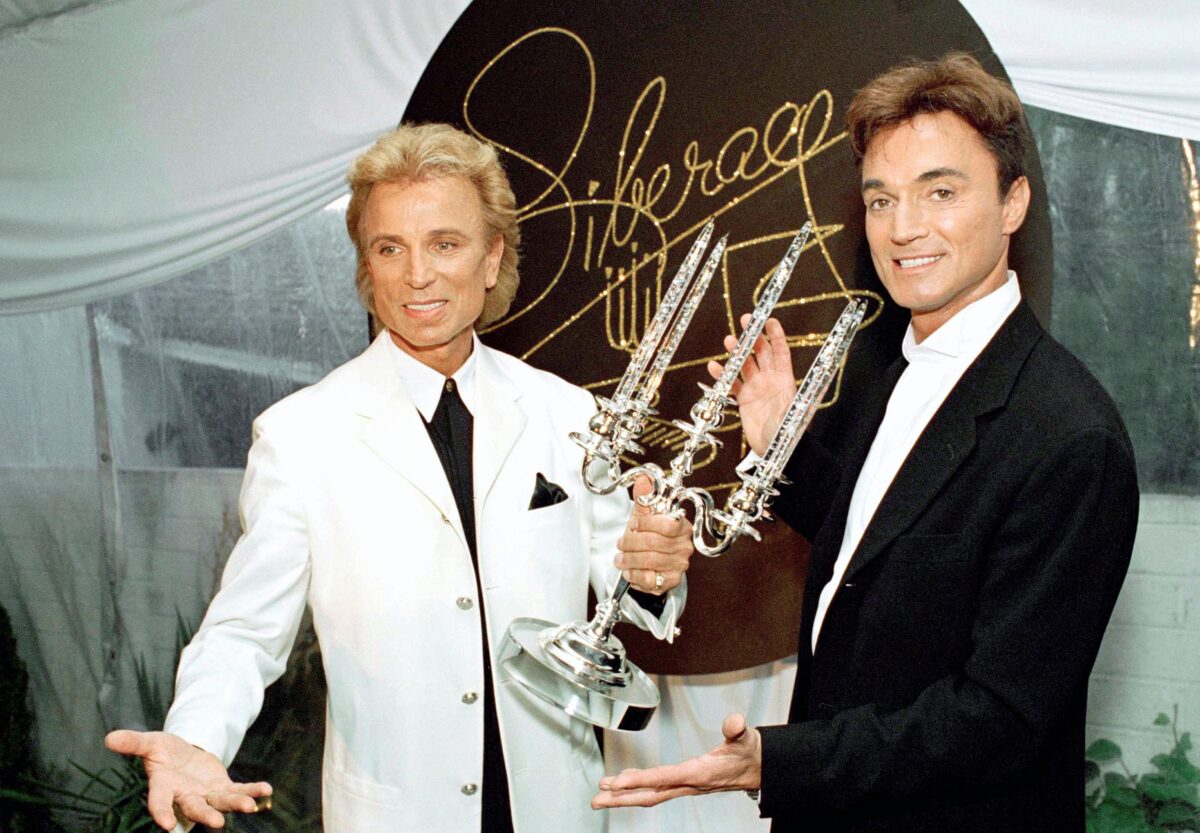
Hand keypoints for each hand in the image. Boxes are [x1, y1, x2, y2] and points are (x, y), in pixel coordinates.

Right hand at [105, 729, 271, 829]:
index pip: (160, 802)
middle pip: (194, 807)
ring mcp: (206, 794)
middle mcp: (185, 795)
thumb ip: (133, 742)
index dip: (162, 813)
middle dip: (205, 815)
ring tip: (250, 806)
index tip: (166, 825)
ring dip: (235, 805)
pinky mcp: (222, 788)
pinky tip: (266, 791)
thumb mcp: (150, 742)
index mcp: (163, 786)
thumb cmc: (163, 752)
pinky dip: (252, 790)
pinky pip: (239, 790)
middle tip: (216, 824)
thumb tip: (109, 738)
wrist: (183, 754)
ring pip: (220, 802)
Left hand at [592, 713, 761, 807]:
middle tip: (596, 799)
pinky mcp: (685, 783)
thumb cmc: (750, 753)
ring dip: (624, 796)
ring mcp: (685, 786)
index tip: (616, 783)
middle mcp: (689, 784)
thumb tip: (735, 722)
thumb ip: (738, 730)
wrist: (760, 769)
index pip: (664, 779)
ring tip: (601, 795)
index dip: (639, 781)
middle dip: (622, 798)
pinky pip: (656, 788)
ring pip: (650, 794)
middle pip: (650, 794)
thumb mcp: (747, 739)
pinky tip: (624, 782)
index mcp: (700, 773)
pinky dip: (637, 786)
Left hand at [616, 475, 692, 593]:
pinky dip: (635, 575)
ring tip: (620, 559)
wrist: (649, 564)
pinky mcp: (672, 580)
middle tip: (620, 544)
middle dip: (631, 543)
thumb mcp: (643, 517)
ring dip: (629, 560)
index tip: (632, 525)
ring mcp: (680, 564)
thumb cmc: (647, 537)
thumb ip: (644, 498)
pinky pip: (650, 579)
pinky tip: (629, 572)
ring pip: (649, 561)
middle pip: (653, 543)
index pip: (666, 524)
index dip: (645, 524)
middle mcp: (685, 545)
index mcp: (682, 526)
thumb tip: (644, 478)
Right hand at [707, 315, 795, 455]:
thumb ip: (787, 400)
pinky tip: (714, 367)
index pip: (781, 351)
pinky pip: (732, 384)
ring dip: (737, 353)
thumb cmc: (788, 434)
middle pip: (761, 352)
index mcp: (785, 380)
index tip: (769, 320)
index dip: (776, 335)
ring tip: (728, 341)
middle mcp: (770, 381)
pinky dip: (723, 375)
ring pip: (745, 365)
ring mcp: (756, 389)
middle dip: (753, 336)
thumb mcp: (792, 415)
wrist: (776, 453)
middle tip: (745, 321)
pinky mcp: (744, 400)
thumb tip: (791, 386)